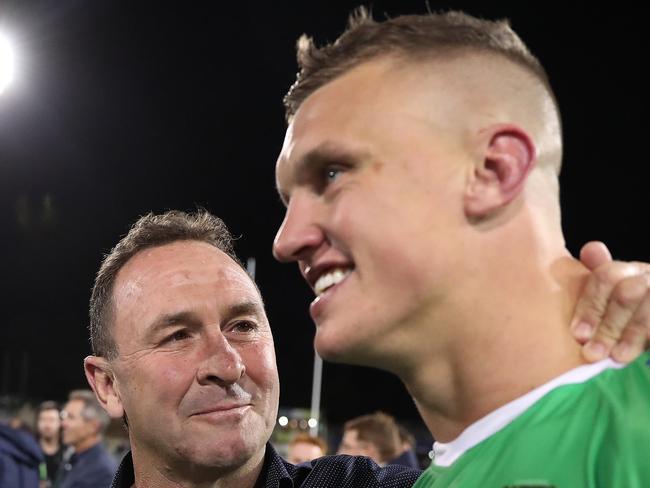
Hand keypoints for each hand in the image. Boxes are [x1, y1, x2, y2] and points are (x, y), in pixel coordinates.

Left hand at [572, 241, 649, 362]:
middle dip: (607, 325)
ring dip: (632, 335)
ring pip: (647, 312)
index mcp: (630, 271)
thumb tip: (591, 249)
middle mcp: (649, 277)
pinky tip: (645, 355)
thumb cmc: (636, 316)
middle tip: (592, 352)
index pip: (606, 276)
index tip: (578, 334)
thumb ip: (601, 285)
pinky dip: (649, 337)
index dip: (590, 306)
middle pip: (627, 294)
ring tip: (617, 357)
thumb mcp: (615, 301)